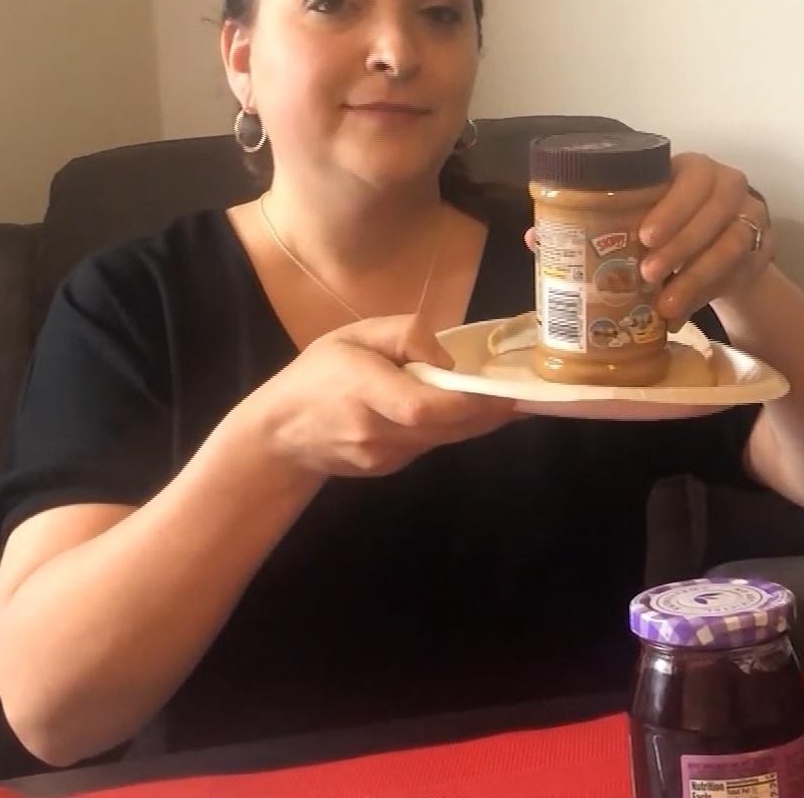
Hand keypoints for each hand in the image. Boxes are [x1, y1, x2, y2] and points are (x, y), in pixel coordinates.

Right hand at [234, 316, 515, 477]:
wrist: (281, 434)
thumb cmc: (317, 374)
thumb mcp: (355, 334)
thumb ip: (405, 336)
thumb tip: (447, 362)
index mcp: (364, 390)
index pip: (424, 407)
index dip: (470, 403)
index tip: (506, 392)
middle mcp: (376, 432)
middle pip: (445, 428)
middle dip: (488, 413)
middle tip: (523, 396)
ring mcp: (383, 457)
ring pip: (443, 440)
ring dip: (476, 422)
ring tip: (503, 400)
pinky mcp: (388, 470)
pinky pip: (430, 446)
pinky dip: (450, 430)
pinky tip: (463, 413)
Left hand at [639, 153, 772, 326]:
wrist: (715, 240)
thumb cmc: (670, 221)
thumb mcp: (654, 211)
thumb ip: (634, 222)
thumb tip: (594, 258)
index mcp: (698, 168)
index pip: (694, 179)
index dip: (672, 209)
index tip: (645, 237)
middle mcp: (731, 185)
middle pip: (715, 212)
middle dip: (680, 247)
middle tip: (648, 275)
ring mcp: (752, 215)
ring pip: (731, 246)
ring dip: (695, 278)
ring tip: (665, 306)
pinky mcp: (763, 248)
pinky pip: (740, 273)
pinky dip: (708, 295)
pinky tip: (683, 313)